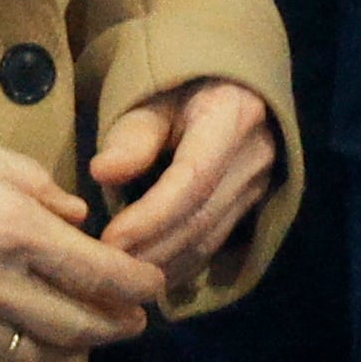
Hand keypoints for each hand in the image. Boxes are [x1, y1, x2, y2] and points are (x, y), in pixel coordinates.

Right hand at [0, 122, 168, 361]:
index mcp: (15, 229)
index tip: (154, 289)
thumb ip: (32, 183)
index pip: (98, 272)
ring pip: (28, 354)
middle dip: (112, 328)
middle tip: (129, 324)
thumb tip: (76, 215)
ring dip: (57, 345)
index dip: (136, 286)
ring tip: (71, 331)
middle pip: (75, 327)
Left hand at [89, 77, 277, 294]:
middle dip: (150, 249)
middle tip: (102, 267)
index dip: (150, 216)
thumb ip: (132, 136)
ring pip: (209, 240)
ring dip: (161, 265)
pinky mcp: (252, 206)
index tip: (109, 240)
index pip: (193, 179)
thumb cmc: (181, 85)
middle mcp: (255, 156)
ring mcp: (259, 185)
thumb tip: (101, 173)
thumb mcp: (153, 97)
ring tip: (116, 277)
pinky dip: (178, 266)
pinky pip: (214, 246)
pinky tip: (146, 275)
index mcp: (233, 116)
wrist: (229, 84)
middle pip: (201, 218)